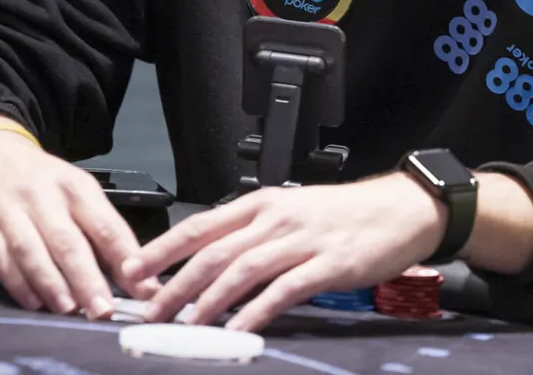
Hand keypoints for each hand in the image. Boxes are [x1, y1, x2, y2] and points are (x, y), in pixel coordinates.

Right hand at [0, 114, 144, 317]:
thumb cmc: (39, 179)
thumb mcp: (73, 190)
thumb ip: (98, 230)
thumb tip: (129, 276)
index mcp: (75, 187)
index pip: (106, 225)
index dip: (126, 259)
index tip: (144, 288)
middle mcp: (43, 196)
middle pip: (69, 242)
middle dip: (88, 280)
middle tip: (104, 311)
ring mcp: (8, 211)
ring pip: (32, 252)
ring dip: (53, 285)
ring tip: (70, 310)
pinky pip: (0, 259)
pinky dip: (18, 284)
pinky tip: (34, 303)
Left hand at [122, 173, 448, 331]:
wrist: (400, 208)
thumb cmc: (344, 213)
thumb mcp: (291, 210)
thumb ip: (253, 232)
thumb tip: (209, 261)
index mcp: (262, 203)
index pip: (200, 225)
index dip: (163, 249)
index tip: (132, 270)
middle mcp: (276, 217)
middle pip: (214, 251)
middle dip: (175, 284)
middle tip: (150, 311)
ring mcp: (302, 240)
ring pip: (242, 270)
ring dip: (208, 300)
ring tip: (184, 325)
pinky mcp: (327, 264)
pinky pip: (283, 290)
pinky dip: (256, 311)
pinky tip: (239, 330)